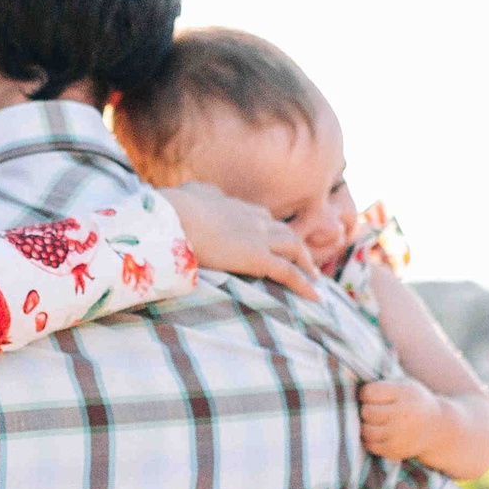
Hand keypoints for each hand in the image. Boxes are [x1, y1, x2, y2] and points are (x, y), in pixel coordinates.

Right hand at [161, 182, 318, 297]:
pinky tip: (315, 296)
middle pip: (282, 231)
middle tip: (303, 258)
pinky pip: (288, 272)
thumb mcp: (188, 194)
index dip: (270, 229)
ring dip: (305, 262)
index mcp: (234, 206)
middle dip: (295, 245)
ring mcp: (258, 237)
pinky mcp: (258, 258)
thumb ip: (199, 194)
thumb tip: (198, 192)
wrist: (175, 217)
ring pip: (293, 248)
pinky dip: (304, 284)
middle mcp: (252, 219)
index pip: (260, 216)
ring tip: (314, 276)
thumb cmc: (173, 208)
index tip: (274, 238)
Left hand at [359, 376, 446, 461]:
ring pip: (366, 430)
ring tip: (374, 421)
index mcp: (404, 393)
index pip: (369, 393)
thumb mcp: (404, 384)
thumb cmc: (412, 401)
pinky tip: (377, 432)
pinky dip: (369, 439)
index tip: (372, 395)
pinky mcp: (395, 450)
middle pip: (367, 412)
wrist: (436, 427)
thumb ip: (382, 383)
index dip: (366, 394)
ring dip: (366, 425)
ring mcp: (399, 434)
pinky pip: (370, 445)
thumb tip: (348, 381)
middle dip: (366, 410)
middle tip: (374, 409)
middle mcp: (403, 414)